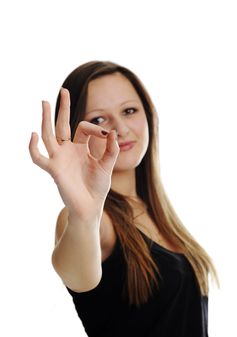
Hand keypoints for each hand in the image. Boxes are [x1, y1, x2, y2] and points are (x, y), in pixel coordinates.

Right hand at [29, 88, 119, 217]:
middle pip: (62, 124)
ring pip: (49, 135)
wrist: (91, 206)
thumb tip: (112, 131)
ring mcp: (59, 159)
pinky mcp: (54, 170)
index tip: (108, 135)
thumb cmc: (97, 187)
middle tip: (62, 90)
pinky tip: (32, 135)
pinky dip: (33, 148)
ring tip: (45, 102)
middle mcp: (68, 150)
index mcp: (80, 148)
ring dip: (46, 119)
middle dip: (63, 108)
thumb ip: (111, 150)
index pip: (83, 127)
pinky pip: (39, 158)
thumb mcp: (107, 166)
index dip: (95, 127)